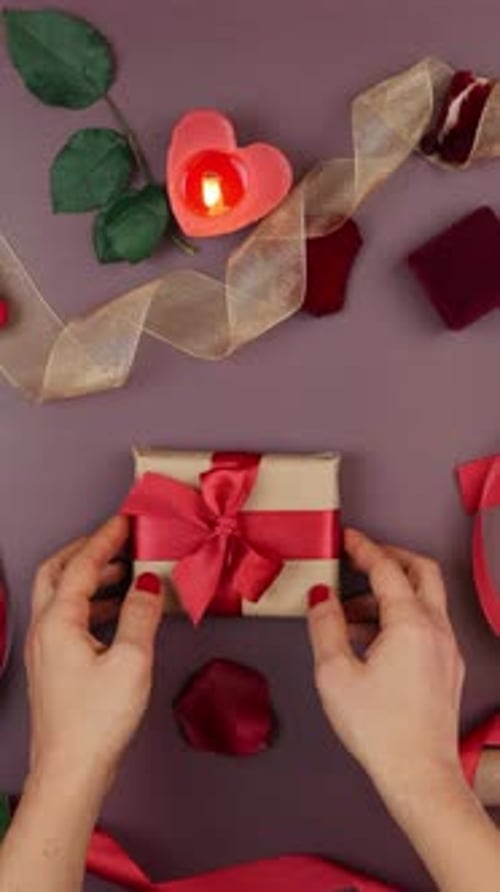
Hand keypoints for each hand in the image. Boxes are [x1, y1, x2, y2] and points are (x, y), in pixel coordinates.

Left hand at [25, 516, 162, 793]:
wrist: (71, 772)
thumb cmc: (96, 722)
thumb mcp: (131, 661)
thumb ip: (141, 615)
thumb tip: (148, 583)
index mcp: (58, 622)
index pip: (82, 565)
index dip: (105, 539)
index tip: (124, 521)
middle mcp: (46, 631)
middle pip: (58, 573)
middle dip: (87, 551)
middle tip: (117, 541)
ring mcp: (47, 650)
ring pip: (62, 597)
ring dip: (93, 578)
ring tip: (126, 573)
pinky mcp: (55, 667)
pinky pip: (70, 619)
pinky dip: (94, 604)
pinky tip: (119, 613)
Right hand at [308, 528, 464, 799]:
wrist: (420, 775)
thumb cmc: (379, 730)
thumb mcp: (334, 673)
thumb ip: (325, 626)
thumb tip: (321, 598)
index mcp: (410, 624)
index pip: (387, 569)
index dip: (364, 548)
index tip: (348, 538)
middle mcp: (436, 630)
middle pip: (422, 572)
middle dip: (392, 558)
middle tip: (363, 558)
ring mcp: (447, 649)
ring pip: (425, 600)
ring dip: (391, 594)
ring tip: (351, 614)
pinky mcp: (448, 669)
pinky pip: (427, 625)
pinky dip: (401, 618)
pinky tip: (372, 641)